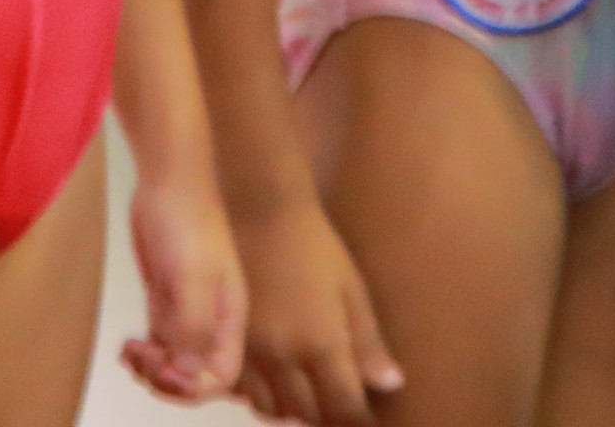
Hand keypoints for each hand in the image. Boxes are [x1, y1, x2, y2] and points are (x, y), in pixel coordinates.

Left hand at [121, 164, 249, 403]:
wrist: (169, 183)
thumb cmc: (189, 225)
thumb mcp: (194, 278)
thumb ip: (193, 328)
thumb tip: (185, 372)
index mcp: (229, 319)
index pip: (222, 374)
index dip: (195, 386)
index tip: (166, 370)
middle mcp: (211, 321)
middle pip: (195, 374)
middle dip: (167, 380)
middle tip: (143, 359)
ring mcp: (187, 311)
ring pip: (173, 361)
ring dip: (151, 369)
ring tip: (131, 352)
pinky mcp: (165, 300)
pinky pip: (158, 342)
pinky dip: (143, 354)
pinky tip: (127, 347)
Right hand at [229, 195, 400, 426]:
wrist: (258, 209)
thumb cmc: (312, 244)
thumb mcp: (350, 286)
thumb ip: (368, 341)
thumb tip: (391, 384)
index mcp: (320, 345)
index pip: (343, 409)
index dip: (358, 422)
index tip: (367, 421)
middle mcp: (282, 359)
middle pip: (306, 416)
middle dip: (325, 417)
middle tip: (338, 404)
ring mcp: (248, 355)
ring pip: (269, 408)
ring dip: (291, 408)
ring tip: (307, 390)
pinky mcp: (224, 344)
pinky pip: (240, 390)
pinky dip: (258, 392)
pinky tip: (272, 374)